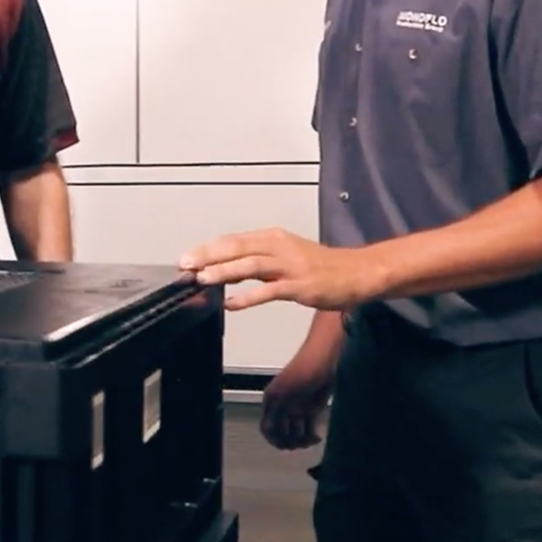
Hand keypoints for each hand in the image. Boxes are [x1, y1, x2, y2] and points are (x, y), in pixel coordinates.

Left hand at [179, 227, 372, 309]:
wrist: (356, 272)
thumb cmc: (321, 266)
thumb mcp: (285, 256)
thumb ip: (257, 262)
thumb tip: (226, 269)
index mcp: (273, 238)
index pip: (233, 240)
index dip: (208, 248)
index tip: (187, 257)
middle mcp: (278, 247)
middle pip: (236, 248)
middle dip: (208, 256)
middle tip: (185, 264)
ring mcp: (289, 266)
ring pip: (250, 265)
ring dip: (224, 271)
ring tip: (202, 279)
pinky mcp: (299, 285)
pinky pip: (268, 290)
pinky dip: (248, 296)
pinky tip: (231, 303)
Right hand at [260, 352, 334, 450]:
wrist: (325, 359)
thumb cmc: (303, 370)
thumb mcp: (282, 392)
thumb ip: (274, 412)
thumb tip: (267, 431)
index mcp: (272, 400)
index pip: (267, 428)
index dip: (274, 439)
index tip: (284, 446)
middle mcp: (283, 406)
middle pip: (282, 432)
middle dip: (289, 442)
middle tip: (299, 444)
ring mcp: (298, 408)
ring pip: (296, 433)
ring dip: (302, 441)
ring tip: (311, 441)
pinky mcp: (313, 409)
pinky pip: (309, 428)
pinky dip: (312, 435)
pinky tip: (318, 437)